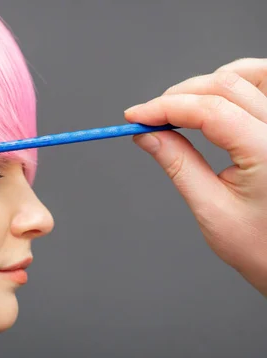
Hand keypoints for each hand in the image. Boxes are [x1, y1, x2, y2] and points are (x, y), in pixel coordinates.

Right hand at [124, 58, 266, 296]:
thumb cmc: (264, 249)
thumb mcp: (212, 209)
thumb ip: (179, 165)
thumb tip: (148, 136)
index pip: (210, 110)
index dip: (165, 108)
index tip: (136, 117)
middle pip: (227, 85)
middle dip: (181, 95)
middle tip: (150, 116)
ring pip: (253, 75)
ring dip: (212, 82)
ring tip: (183, 104)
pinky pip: (266, 87)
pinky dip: (240, 84)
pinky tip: (217, 99)